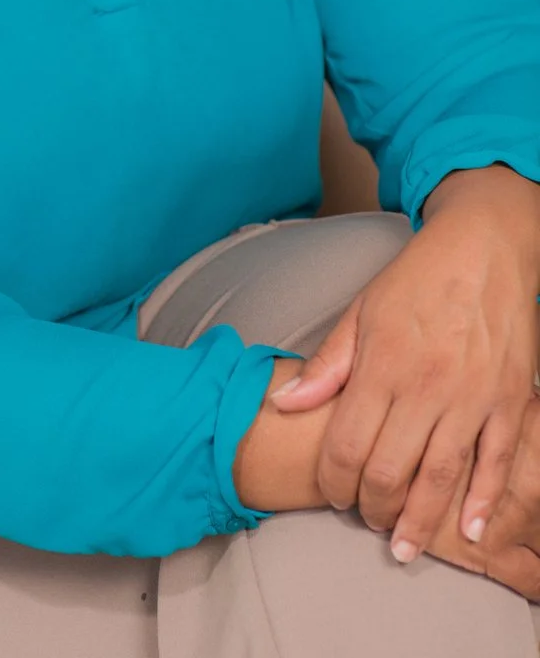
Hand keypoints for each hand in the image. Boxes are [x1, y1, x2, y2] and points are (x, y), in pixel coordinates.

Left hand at [267, 169, 539, 559]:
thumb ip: (327, 364)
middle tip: (366, 520)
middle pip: (390, 469)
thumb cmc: (418, 278)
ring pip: (442, 476)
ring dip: (420, 520)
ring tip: (403, 547)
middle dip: (372, 506)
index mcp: (383, 363)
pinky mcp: (510, 400)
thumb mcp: (362, 311)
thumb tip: (285, 403)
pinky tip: (468, 531)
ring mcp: (472, 396)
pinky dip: (484, 501)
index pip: (347, 443)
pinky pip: (498, 462)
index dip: (334, 480)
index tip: (332, 494)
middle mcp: (427, 385)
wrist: (485, 247)